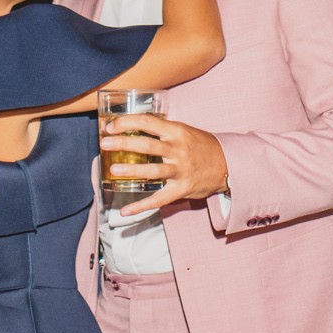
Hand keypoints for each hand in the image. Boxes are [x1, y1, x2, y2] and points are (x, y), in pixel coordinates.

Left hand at [100, 114, 229, 215]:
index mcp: (177, 132)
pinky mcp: (182, 189)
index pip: (148, 122)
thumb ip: (162, 130)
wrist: (228, 165)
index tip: (111, 126)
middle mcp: (178, 150)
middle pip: (147, 146)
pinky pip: (159, 199)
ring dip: (131, 171)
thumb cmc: (202, 146)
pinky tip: (125, 210)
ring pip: (153, 171)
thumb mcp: (184, 131)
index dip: (127, 122)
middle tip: (105, 143)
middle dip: (123, 143)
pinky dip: (141, 206)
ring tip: (113, 171)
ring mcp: (181, 170)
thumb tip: (131, 127)